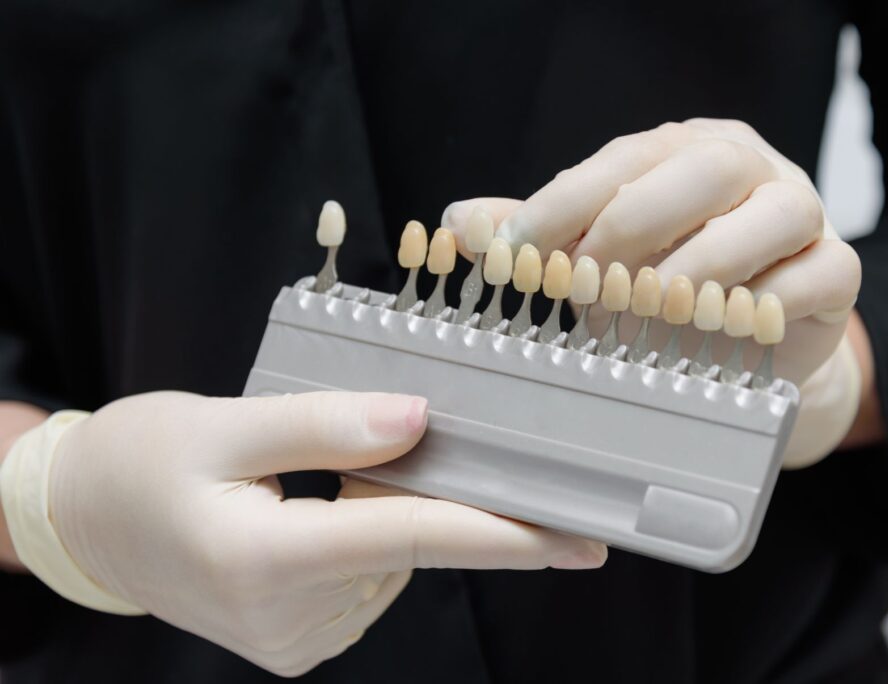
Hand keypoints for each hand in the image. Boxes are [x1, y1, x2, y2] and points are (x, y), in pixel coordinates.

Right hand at [45, 391, 604, 675]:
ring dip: (389, 508)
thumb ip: (325, 424)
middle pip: (409, 543)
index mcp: (265, 560)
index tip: (575, 539)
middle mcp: (289, 615)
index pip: (412, 538)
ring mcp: (297, 637)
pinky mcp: (300, 638)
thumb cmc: (139, 464)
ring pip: (393, 557)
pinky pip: (368, 575)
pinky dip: (367, 534)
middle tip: (427, 447)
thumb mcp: (223, 424)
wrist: (85, 522)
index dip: (504, 534)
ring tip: (318, 473)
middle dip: (436, 494)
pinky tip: (318, 507)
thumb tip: (417, 421)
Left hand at [444, 119, 861, 466]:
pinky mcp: (837, 270)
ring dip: (704, 264)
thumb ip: (534, 236)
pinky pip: (820, 274)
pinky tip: (725, 328)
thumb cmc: (661, 286)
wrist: (740, 341)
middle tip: (586, 284)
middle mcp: (746, 168)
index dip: (564, 205)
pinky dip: (772, 303)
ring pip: (772, 213)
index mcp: (679, 151)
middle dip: (635, 225)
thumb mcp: (591, 257)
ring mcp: (800, 213)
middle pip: (704, 169)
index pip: (621, 161)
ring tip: (654, 307)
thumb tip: (456, 222)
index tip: (513, 254)